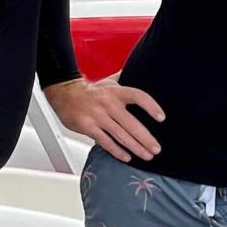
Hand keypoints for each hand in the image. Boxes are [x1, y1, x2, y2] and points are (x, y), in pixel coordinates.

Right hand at [44, 76, 163, 162]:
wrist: (64, 94)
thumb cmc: (91, 91)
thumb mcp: (109, 82)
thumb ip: (125, 80)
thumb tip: (140, 69)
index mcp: (116, 92)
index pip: (138, 96)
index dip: (151, 106)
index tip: (162, 118)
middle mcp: (108, 104)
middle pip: (131, 123)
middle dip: (146, 138)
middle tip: (157, 149)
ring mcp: (97, 116)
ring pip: (121, 135)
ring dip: (136, 147)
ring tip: (147, 156)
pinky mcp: (88, 127)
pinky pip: (105, 142)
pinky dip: (117, 151)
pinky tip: (127, 157)